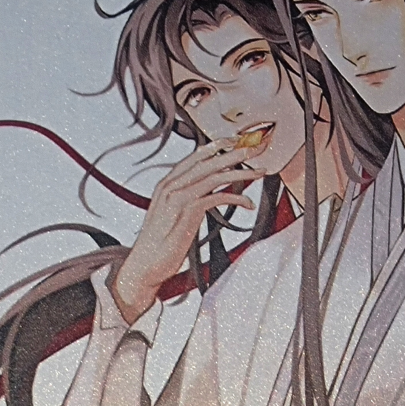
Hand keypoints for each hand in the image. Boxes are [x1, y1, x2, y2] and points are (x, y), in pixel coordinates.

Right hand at [111, 135, 268, 323]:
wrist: (146, 263)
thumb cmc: (159, 243)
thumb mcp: (169, 214)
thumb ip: (183, 199)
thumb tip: (203, 193)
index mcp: (166, 184)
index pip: (193, 158)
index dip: (214, 147)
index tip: (232, 142)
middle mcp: (171, 186)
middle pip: (207, 162)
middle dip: (233, 154)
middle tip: (253, 149)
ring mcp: (179, 197)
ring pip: (215, 176)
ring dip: (240, 173)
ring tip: (258, 172)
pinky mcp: (188, 211)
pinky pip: (218, 196)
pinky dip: (237, 197)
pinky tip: (248, 203)